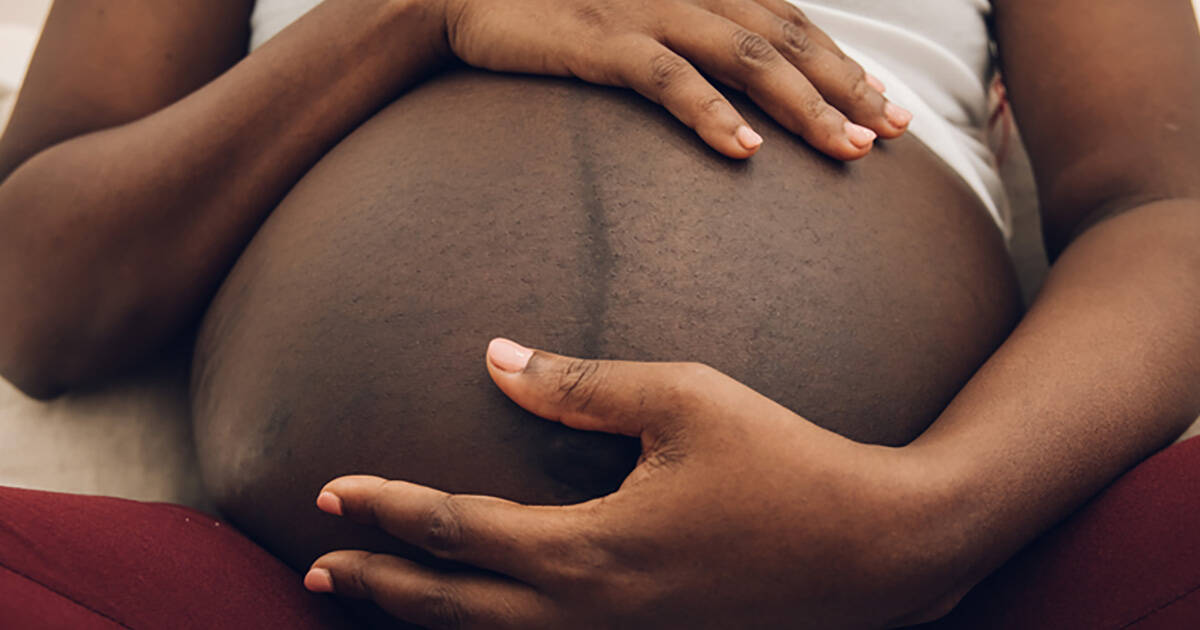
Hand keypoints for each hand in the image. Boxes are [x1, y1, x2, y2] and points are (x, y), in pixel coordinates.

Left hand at [305, 339, 962, 628]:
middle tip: (318, 566)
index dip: (384, 511)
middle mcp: (590, 614)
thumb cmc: (783, 464)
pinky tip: (481, 618)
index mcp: (588, 551)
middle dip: (378, 585)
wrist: (875, 550)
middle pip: (452, 608)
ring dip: (422, 620)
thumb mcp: (682, 401)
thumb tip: (494, 360)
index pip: (453, 531)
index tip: (329, 494)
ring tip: (372, 597)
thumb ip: (580, 385)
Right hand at [432, 0, 910, 159]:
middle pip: (786, 38)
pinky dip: (709, 112)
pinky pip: (666, 77)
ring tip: (848, 147)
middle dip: (847, 86)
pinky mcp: (600, 38)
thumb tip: (733, 89)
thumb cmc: (553, 6)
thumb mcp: (632, 12)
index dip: (845, 65)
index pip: (790, 23)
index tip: (890, 109)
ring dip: (802, 103)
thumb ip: (687, 35)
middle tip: (895, 134)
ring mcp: (645, 9)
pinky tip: (743, 151)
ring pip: (744, 55)